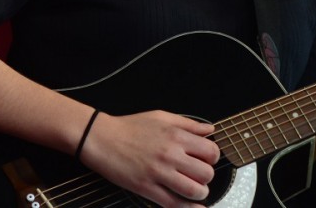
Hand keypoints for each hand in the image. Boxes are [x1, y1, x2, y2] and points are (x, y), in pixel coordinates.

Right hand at [78, 109, 220, 206]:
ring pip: (194, 190)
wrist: (102, 138)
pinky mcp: (146, 188)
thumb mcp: (162, 117)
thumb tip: (209, 130)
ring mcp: (158, 172)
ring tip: (195, 190)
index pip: (210, 151)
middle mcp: (170, 154)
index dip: (213, 158)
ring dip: (199, 193)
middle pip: (206, 173)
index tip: (207, 160)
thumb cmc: (130, 127)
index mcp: (176, 135)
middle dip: (207, 177)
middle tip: (199, 176)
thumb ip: (188, 124)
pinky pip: (173, 203)